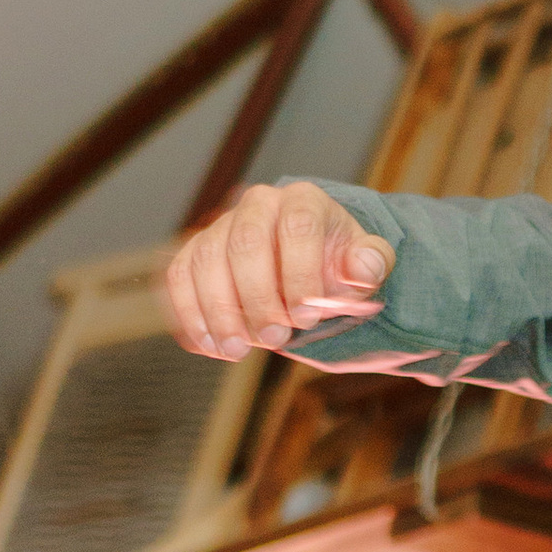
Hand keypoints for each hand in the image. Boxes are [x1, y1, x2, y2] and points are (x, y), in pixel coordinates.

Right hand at [165, 181, 392, 362]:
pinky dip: (188, 312)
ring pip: (206, 260)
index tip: (305, 318)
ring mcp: (222, 226)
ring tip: (237, 351)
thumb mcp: (365, 265)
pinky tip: (209, 346)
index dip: (299, 273)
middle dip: (257, 296)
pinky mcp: (197, 252)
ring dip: (218, 311)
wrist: (308, 267)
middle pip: (245, 243)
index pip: (297, 226)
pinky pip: (180, 276)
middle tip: (274, 340)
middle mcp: (258, 205)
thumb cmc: (336, 266)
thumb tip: (365, 265)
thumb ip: (371, 263)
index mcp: (303, 201)